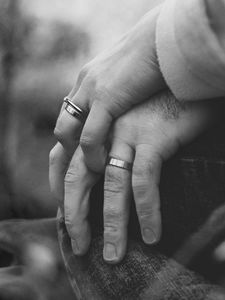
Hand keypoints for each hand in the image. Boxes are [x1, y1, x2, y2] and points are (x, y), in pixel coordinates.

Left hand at [50, 90, 218, 262]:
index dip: (59, 190)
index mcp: (93, 124)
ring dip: (112, 225)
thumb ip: (108, 139)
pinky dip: (146, 211)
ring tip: (114, 254)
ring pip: (110, 186)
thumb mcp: (125, 118)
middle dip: (74, 215)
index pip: (61, 160)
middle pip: (76, 177)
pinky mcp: (151, 137)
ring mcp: (125, 133)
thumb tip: (103, 168)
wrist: (181, 74)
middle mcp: (103, 129)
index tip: (65, 216)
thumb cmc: (157, 103)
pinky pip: (143, 181)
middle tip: (80, 244)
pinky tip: (151, 233)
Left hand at [53, 5, 164, 172]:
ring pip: (66, 131)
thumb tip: (127, 108)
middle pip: (62, 124)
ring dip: (75, 156)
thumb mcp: (132, 78)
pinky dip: (92, 155)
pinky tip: (102, 167)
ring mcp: (91, 90)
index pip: (70, 114)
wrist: (166, 37)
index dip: (72, 139)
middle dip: (65, 152)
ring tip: (91, 173)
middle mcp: (84, 84)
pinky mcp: (106, 97)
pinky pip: (90, 136)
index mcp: (89, 79)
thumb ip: (122, 94)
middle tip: (75, 172)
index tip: (80, 158)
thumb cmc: (156, 59)